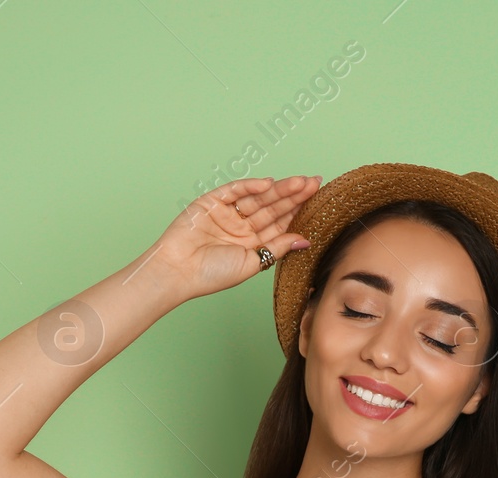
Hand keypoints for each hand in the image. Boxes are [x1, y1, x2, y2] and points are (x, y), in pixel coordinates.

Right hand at [144, 175, 321, 303]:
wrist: (179, 272)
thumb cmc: (212, 274)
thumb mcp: (253, 263)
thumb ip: (277, 248)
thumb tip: (305, 239)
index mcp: (253, 242)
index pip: (280, 222)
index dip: (298, 210)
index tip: (318, 199)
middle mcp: (242, 226)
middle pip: (272, 207)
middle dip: (293, 195)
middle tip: (314, 183)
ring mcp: (227, 213)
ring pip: (257, 197)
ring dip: (278, 189)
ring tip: (300, 182)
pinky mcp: (211, 202)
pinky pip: (234, 191)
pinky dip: (250, 186)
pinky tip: (269, 183)